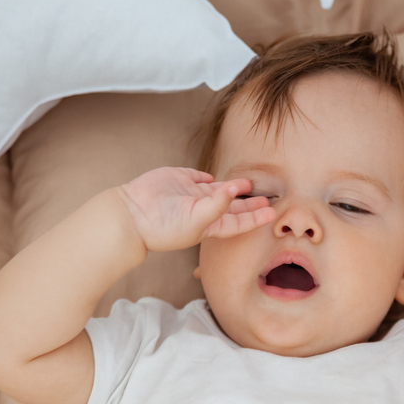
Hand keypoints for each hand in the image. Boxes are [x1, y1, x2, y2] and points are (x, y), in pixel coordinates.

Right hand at [118, 167, 275, 251]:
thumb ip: (218, 205)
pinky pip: (197, 177)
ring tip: (250, 183)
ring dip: (233, 187)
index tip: (272, 214)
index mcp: (208, 225)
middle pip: (231, 207)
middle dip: (249, 204)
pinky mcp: (178, 179)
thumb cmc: (164, 227)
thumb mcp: (196, 220)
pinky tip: (215, 178)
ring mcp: (190, 194)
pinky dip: (207, 177)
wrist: (131, 214)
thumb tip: (236, 188)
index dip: (254, 219)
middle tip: (269, 199)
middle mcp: (202, 210)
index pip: (237, 223)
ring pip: (218, 190)